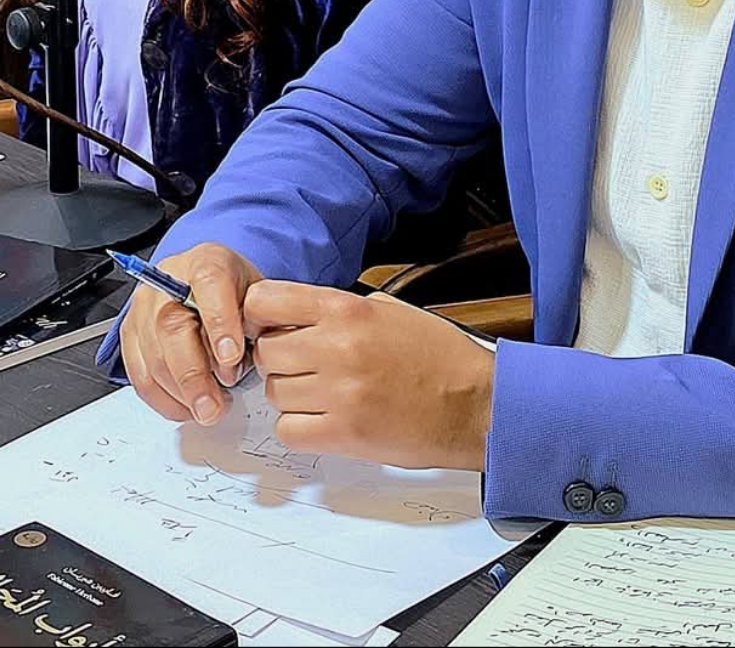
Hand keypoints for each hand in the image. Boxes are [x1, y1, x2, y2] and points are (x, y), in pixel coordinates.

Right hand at [121, 243, 262, 426]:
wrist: (201, 283)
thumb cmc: (232, 291)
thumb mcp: (257, 295)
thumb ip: (258, 321)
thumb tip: (259, 357)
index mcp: (206, 263)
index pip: (209, 284)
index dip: (220, 322)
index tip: (231, 357)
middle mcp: (168, 281)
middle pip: (171, 328)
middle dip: (194, 376)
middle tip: (214, 407)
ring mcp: (143, 308)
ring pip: (153, 357)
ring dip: (181, 394)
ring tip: (209, 410)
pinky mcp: (130, 335)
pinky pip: (140, 375)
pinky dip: (164, 400)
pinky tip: (188, 408)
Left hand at [245, 283, 493, 470]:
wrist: (476, 404)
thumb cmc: (440, 358)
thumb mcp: (390, 311)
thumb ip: (339, 309)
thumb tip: (295, 314)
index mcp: (347, 310)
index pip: (266, 301)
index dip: (259, 315)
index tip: (267, 326)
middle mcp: (338, 347)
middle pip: (266, 351)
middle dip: (279, 360)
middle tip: (302, 367)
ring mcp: (340, 393)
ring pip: (275, 393)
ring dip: (290, 396)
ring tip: (323, 395)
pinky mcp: (345, 433)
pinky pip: (288, 430)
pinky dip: (298, 428)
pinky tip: (323, 421)